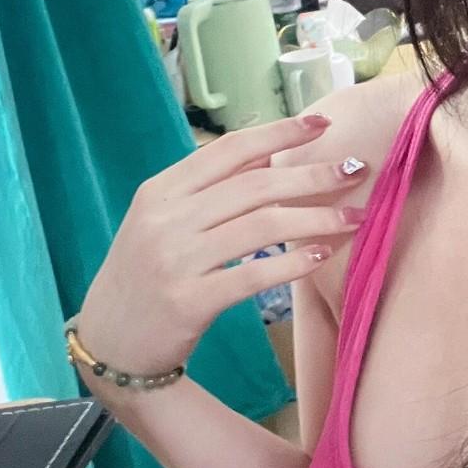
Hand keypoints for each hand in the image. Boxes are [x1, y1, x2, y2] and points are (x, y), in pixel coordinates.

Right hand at [74, 114, 367, 379]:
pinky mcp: (189, 301)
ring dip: (316, 218)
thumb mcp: (163, 222)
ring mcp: (175, 260)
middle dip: (312, 175)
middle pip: (255, 185)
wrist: (109, 344)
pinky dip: (291, 262)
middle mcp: (166, 220)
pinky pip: (252, 275)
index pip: (229, 150)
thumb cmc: (145, 276)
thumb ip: (209, 189)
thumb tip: (271, 153)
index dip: (279, 133)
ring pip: (261, 227)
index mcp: (161, 191)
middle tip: (358, 170)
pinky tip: (321, 255)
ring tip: (354, 218)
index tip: (323, 124)